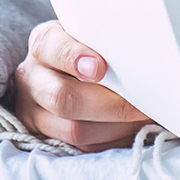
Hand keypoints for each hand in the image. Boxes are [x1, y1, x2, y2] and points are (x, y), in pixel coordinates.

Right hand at [8, 20, 157, 150]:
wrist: (72, 68)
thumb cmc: (92, 46)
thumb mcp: (93, 32)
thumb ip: (107, 39)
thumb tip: (144, 53)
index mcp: (44, 43)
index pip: (51, 47)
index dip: (73, 58)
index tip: (99, 67)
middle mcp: (33, 78)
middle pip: (62, 98)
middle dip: (109, 103)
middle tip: (143, 101)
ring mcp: (35, 112)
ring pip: (75, 130)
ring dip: (117, 126)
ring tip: (145, 116)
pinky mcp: (50, 138)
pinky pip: (84, 147)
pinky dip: (114, 140)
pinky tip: (133, 128)